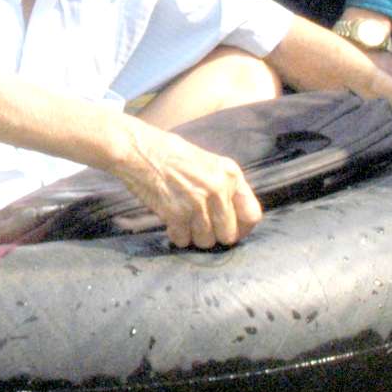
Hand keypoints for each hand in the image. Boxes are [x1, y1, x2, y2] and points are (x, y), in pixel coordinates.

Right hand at [111, 118, 262, 249]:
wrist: (138, 150)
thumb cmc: (170, 153)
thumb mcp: (208, 162)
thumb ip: (224, 186)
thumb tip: (233, 216)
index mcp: (230, 174)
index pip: (252, 215)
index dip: (242, 228)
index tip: (231, 230)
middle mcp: (218, 189)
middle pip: (229, 235)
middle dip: (216, 235)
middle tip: (202, 228)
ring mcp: (197, 203)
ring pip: (206, 241)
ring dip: (195, 236)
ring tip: (185, 222)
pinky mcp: (176, 214)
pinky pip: (183, 240)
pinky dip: (177, 236)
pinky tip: (171, 223)